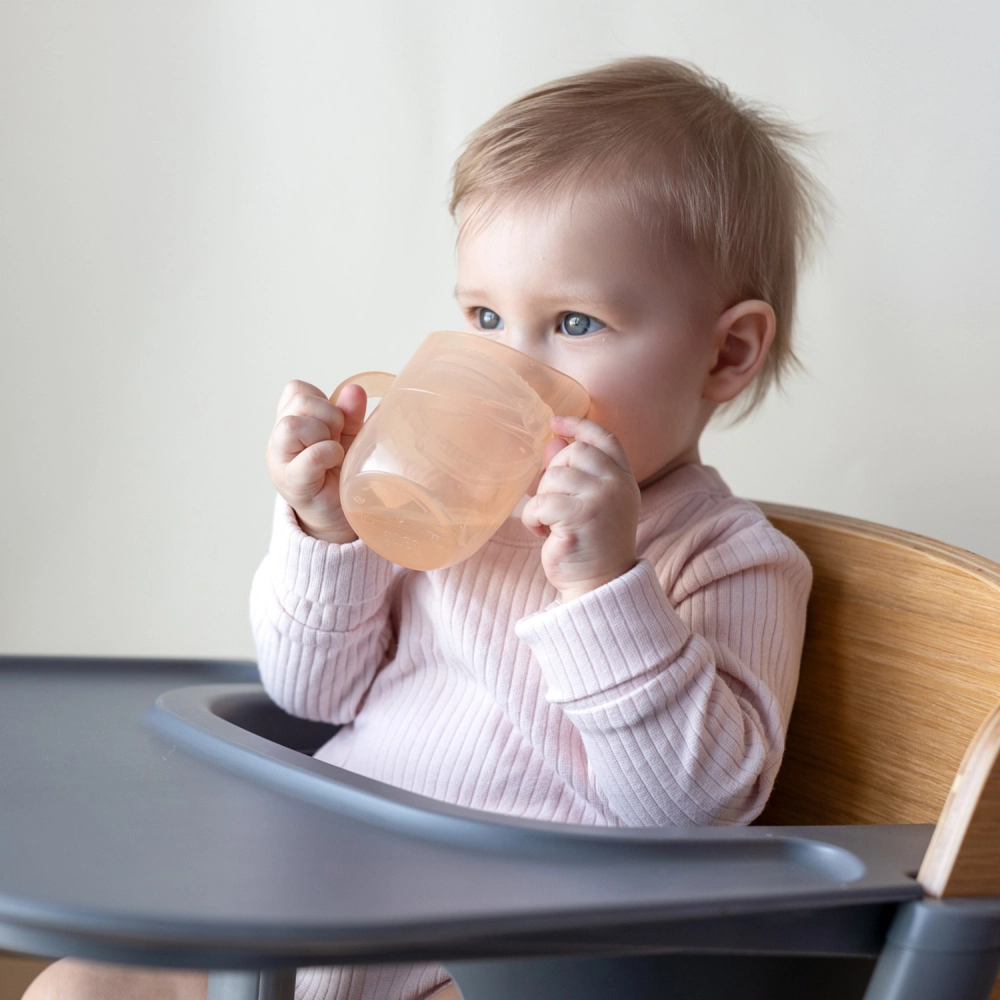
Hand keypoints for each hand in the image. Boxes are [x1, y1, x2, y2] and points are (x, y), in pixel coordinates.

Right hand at [266, 379, 366, 542]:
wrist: (337, 514)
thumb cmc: (338, 473)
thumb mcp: (348, 437)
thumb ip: (350, 414)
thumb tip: (355, 389)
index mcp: (290, 422)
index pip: (297, 390)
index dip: (321, 400)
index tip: (335, 424)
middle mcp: (279, 438)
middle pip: (298, 402)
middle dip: (328, 415)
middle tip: (337, 438)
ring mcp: (281, 461)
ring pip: (293, 424)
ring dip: (324, 434)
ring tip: (334, 452)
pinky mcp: (293, 483)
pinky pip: (311, 456)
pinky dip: (328, 454)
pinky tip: (334, 463)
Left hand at [521, 415, 639, 602]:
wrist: (600, 585)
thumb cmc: (591, 544)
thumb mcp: (589, 503)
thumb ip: (574, 472)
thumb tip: (551, 440)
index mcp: (623, 480)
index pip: (605, 439)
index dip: (579, 425)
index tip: (555, 422)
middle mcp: (617, 486)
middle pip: (573, 453)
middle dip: (552, 474)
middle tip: (552, 502)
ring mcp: (600, 500)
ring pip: (553, 477)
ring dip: (541, 499)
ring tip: (548, 523)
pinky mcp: (578, 518)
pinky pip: (540, 502)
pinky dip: (532, 518)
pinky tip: (543, 533)